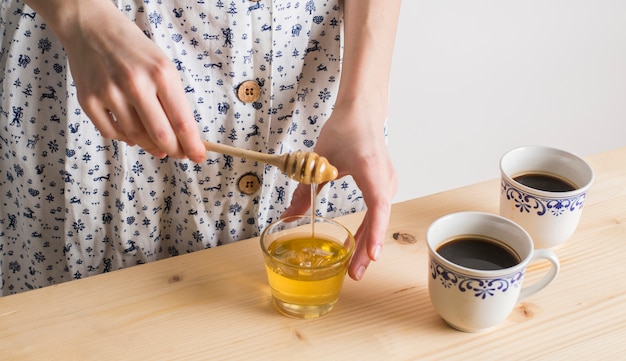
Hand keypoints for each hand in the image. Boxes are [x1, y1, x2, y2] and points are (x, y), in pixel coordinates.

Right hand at [35, 0, 204, 161]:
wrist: (92, 29)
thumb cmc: (134, 51)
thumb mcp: (163, 67)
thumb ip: (173, 101)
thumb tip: (183, 138)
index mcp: (161, 74)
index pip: (182, 121)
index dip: (192, 145)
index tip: (199, 156)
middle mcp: (135, 83)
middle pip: (161, 135)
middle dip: (174, 150)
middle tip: (178, 154)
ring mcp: (109, 92)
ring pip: (136, 137)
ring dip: (149, 146)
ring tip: (156, 144)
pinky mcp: (88, 99)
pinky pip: (111, 133)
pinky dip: (125, 138)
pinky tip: (131, 133)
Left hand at [282, 101, 397, 280]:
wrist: (362, 112)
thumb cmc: (345, 129)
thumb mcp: (319, 160)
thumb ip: (305, 190)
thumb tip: (288, 217)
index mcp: (371, 171)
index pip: (377, 207)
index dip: (374, 234)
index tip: (370, 256)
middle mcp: (385, 180)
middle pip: (379, 220)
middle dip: (366, 249)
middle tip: (353, 274)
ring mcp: (387, 183)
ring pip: (379, 219)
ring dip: (367, 241)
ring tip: (353, 266)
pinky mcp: (383, 185)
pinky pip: (378, 213)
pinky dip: (369, 230)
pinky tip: (357, 244)